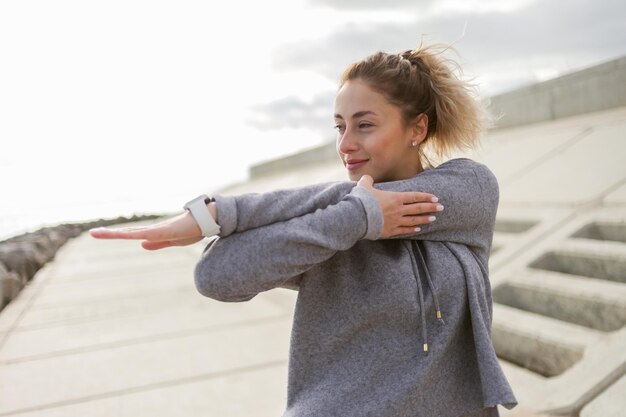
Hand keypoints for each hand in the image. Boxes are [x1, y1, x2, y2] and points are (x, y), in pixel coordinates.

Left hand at [90, 211, 205, 250]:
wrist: (206, 220)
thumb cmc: (192, 229)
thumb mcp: (172, 241)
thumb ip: (157, 243)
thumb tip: (141, 244)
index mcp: (154, 233)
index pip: (131, 233)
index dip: (116, 233)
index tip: (101, 233)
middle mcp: (153, 229)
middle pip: (127, 231)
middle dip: (110, 233)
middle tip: (92, 233)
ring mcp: (158, 229)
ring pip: (132, 232)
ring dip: (116, 233)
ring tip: (99, 233)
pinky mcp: (165, 230)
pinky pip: (147, 234)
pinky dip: (135, 235)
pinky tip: (125, 237)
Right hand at [356, 175, 441, 238]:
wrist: (357, 217)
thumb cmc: (361, 201)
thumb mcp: (363, 187)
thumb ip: (367, 181)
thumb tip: (366, 177)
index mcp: (395, 198)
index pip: (414, 197)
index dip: (425, 197)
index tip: (435, 198)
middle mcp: (398, 210)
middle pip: (418, 208)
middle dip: (431, 207)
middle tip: (441, 207)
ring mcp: (395, 221)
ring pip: (414, 220)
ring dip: (425, 219)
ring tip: (434, 219)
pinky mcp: (390, 231)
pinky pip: (404, 230)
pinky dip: (412, 230)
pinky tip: (419, 230)